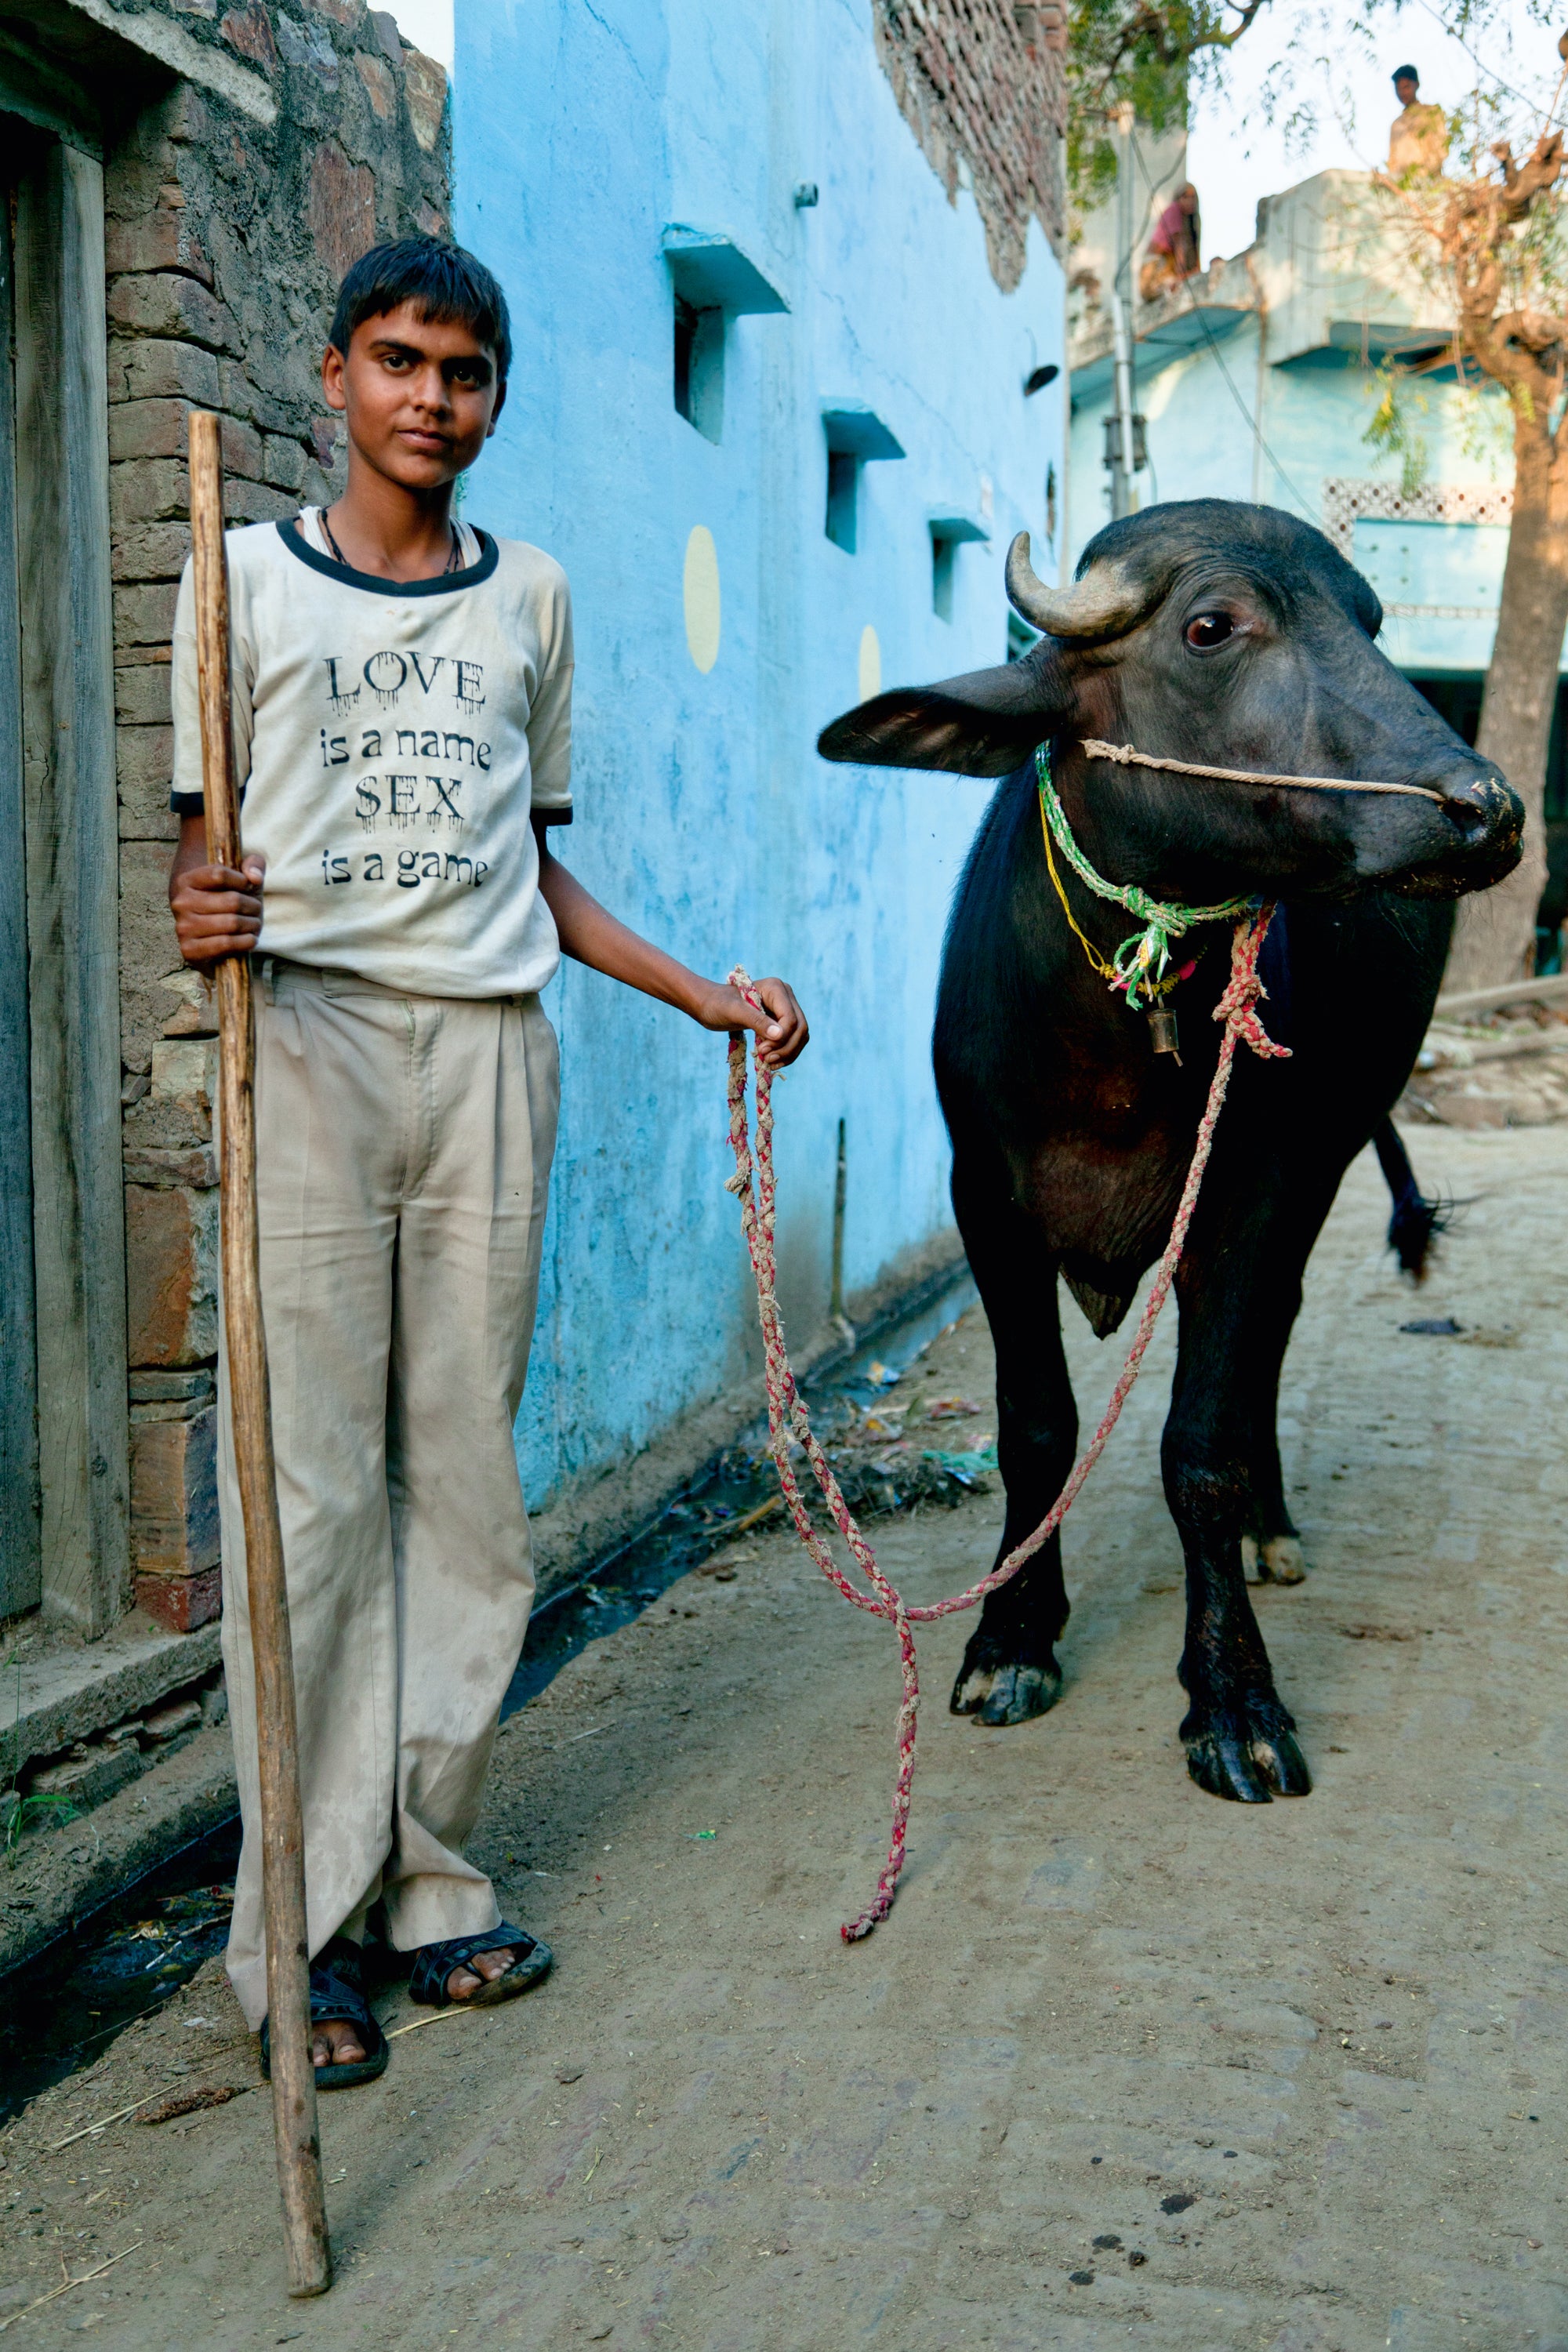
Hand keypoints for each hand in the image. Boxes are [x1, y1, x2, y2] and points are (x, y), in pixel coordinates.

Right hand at [170, 852, 265, 966]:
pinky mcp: (190, 951)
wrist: (212, 938)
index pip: (219, 874)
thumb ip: (253, 864)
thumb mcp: (243, 880)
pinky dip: (246, 942)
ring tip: (254, 924)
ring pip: (232, 923)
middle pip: (232, 900)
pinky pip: (225, 943)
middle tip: (256, 910)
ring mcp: (183, 928)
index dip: (242, 881)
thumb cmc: (229, 904)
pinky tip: (250, 939)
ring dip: (252, 924)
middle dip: (253, 906)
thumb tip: (254, 878)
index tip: (248, 887)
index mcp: (186, 881)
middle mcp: (180, 903)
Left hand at [694, 975, 808, 1069]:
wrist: (709, 1005)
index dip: (781, 1038)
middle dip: (786, 1048)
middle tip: (767, 1060)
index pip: (790, 1018)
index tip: (762, 1051)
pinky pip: (792, 1040)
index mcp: (776, 988)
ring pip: (800, 1036)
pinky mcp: (781, 1021)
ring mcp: (785, 1008)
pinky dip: (785, 1053)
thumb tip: (779, 1035)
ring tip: (769, 1063)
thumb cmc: (717, 1004)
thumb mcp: (734, 1012)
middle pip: (800, 1028)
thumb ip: (756, 1021)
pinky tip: (771, 1062)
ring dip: (788, 1053)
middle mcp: (785, 996)